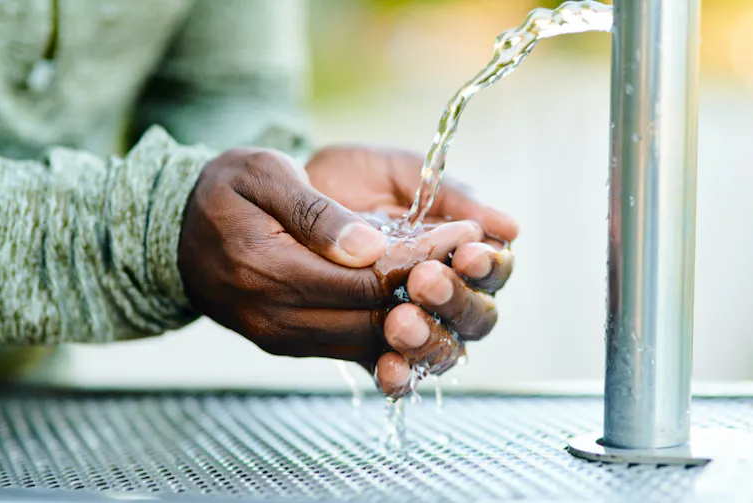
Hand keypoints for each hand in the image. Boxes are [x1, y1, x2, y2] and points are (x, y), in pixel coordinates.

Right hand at [177, 148, 495, 365]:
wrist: (175, 234)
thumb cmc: (222, 192)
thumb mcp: (261, 174)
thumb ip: (314, 211)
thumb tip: (369, 247)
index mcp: (267, 269)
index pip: (368, 277)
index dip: (422, 258)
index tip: (464, 232)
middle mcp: (275, 318)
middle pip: (375, 317)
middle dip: (432, 290)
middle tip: (474, 257)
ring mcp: (282, 339)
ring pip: (370, 341)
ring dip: (418, 315)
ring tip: (454, 278)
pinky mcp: (290, 345)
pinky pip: (351, 349)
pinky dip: (390, 330)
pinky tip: (419, 304)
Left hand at [306, 147, 517, 395]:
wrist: (282, 196)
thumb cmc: (347, 177)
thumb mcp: (398, 173)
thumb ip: (449, 194)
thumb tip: (509, 227)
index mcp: (458, 248)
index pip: (493, 269)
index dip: (489, 267)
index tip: (468, 253)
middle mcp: (441, 290)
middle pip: (476, 316)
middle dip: (456, 301)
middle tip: (426, 281)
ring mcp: (409, 319)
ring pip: (442, 349)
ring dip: (429, 339)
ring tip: (400, 321)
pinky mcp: (372, 343)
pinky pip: (394, 369)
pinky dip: (398, 375)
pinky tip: (388, 367)